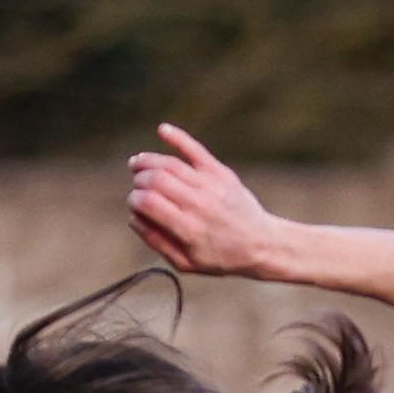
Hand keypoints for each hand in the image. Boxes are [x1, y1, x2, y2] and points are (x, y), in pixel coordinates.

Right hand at [127, 125, 284, 278]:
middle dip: (139, 180)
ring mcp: (210, 184)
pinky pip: (196, 149)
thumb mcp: (185, 263)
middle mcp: (198, 203)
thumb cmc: (220, 257)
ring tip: (136, 163)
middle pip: (156, 180)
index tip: (133, 203)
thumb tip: (133, 218)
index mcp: (187, 228)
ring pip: (171, 164)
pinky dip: (177, 137)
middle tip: (136, 186)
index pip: (149, 203)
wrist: (260, 243)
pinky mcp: (220, 172)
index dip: (134, 199)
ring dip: (148, 160)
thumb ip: (156, 241)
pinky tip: (162, 129)